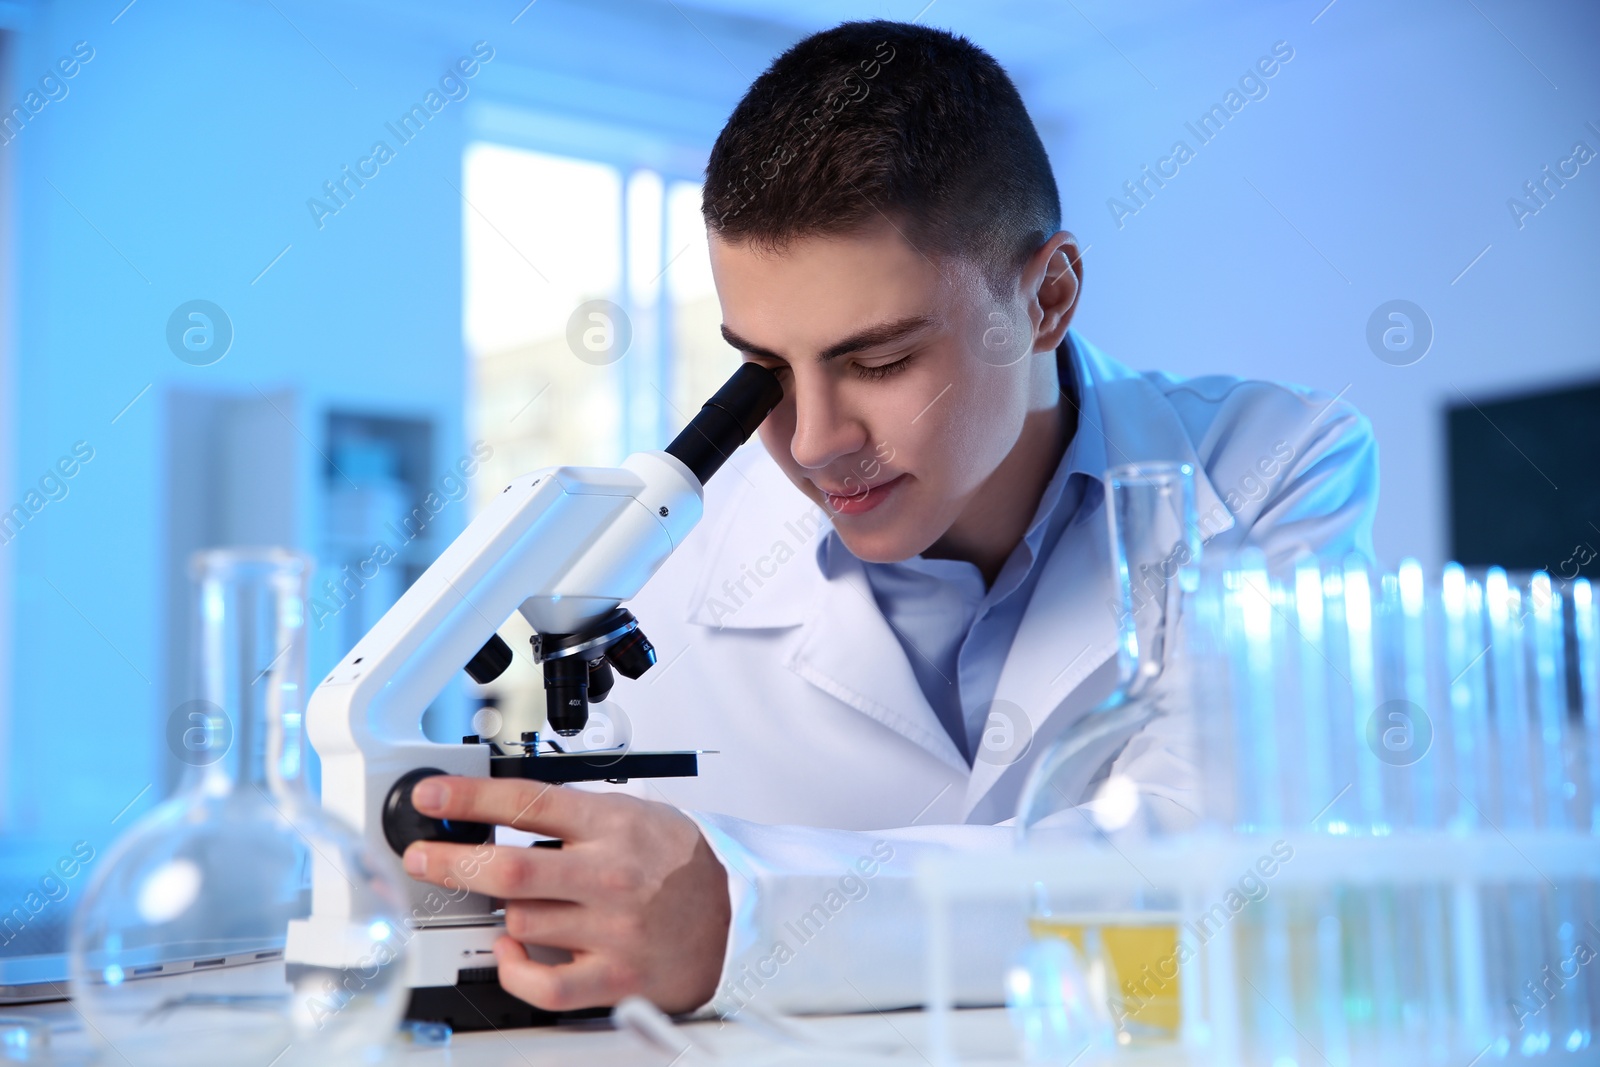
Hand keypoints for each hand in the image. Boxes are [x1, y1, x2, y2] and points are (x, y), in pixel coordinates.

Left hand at [401, 777, 730, 1013]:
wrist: (737, 915)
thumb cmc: (681, 864)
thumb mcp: (633, 814)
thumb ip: (573, 815)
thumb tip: (500, 814)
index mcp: (612, 825)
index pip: (526, 802)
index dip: (468, 798)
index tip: (431, 794)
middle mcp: (609, 875)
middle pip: (509, 870)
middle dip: (451, 862)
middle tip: (422, 858)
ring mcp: (612, 929)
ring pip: (520, 921)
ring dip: (500, 913)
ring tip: (511, 904)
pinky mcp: (615, 976)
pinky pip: (544, 983)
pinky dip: (514, 969)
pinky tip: (511, 951)